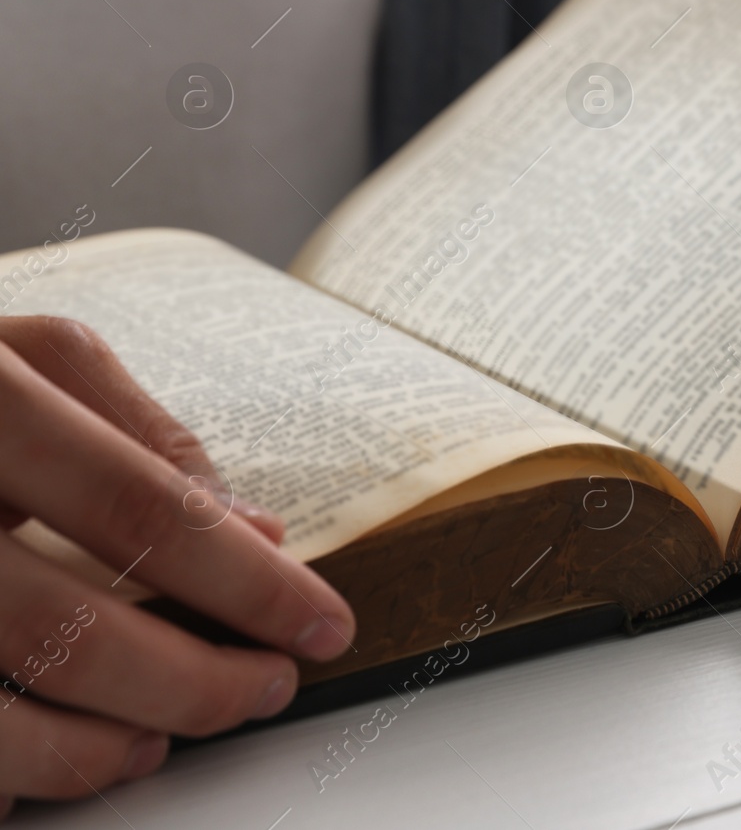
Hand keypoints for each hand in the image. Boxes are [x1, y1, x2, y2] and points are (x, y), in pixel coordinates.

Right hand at [0, 316, 355, 815]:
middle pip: (62, 628)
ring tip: (158, 742)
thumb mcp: (20, 356)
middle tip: (265, 690)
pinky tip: (41, 769)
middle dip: (188, 680)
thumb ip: (139, 431)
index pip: (139, 507)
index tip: (325, 626)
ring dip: (86, 749)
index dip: (247, 582)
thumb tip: (257, 532)